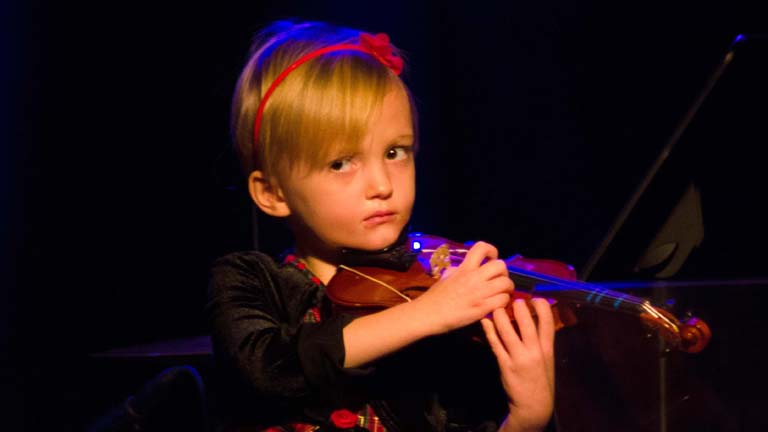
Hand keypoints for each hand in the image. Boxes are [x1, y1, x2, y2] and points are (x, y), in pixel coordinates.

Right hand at [413, 241, 513, 334]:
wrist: (427, 315)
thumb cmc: (434, 297)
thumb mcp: (444, 277)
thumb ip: (457, 270)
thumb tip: (462, 267)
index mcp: (464, 268)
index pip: (481, 248)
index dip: (492, 251)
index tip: (491, 259)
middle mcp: (473, 278)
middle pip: (500, 265)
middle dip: (504, 273)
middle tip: (500, 281)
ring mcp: (479, 293)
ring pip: (506, 283)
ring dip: (507, 289)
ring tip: (502, 294)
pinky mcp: (482, 308)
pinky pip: (502, 300)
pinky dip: (503, 302)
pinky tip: (497, 306)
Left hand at [481, 299, 554, 431]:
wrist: (534, 405)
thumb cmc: (540, 378)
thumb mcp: (547, 358)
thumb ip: (542, 339)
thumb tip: (535, 317)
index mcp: (547, 348)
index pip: (548, 321)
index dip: (541, 306)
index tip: (533, 298)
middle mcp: (534, 351)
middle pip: (526, 323)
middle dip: (518, 307)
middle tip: (510, 298)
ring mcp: (519, 358)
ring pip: (507, 330)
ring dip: (500, 315)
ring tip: (495, 306)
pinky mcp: (505, 365)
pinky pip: (495, 343)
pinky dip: (489, 330)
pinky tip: (485, 321)